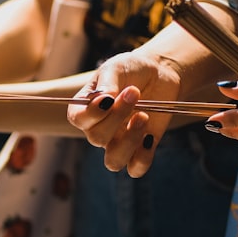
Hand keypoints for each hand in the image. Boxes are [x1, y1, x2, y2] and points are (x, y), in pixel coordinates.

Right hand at [66, 49, 180, 176]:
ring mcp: (118, 142)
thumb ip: (107, 83)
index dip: (92, 114)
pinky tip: (150, 137)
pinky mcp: (140, 149)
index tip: (109, 98)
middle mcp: (98, 129)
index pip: (78, 120)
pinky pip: (136, 168)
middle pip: (97, 138)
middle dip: (117, 117)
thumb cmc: (131, 69)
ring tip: (143, 116)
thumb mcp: (117, 68)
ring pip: (113, 161)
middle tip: (134, 93)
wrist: (159, 74)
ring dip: (129, 142)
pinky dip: (143, 158)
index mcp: (86, 109)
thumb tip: (104, 99)